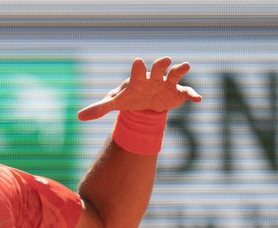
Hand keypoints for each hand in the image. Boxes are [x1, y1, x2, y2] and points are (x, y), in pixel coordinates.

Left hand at [77, 57, 201, 120]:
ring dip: (180, 70)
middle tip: (164, 60)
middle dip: (160, 64)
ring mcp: (167, 84)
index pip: (136, 71)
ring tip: (185, 66)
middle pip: (158, 67)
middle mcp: (153, 77)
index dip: (137, 67)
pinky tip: (198, 99)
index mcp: (138, 79)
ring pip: (175, 74)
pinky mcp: (177, 93)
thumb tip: (79, 117)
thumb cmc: (128, 98)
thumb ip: (98, 108)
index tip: (136, 62)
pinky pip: (187, 92)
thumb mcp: (114, 104)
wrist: (144, 102)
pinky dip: (192, 94)